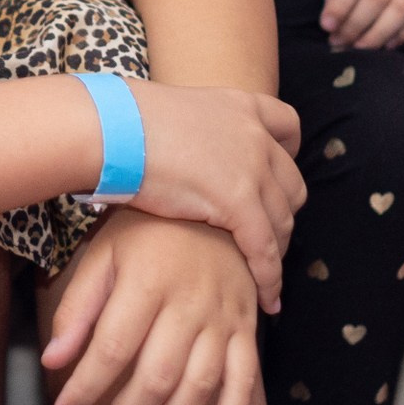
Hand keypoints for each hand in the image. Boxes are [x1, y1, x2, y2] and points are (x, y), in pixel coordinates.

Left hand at [42, 216, 261, 404]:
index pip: (112, 350)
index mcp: (147, 282)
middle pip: (156, 377)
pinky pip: (244, 384)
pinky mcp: (247, 330)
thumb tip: (52, 362)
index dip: (85, 388)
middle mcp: (189, 305)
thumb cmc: (147, 232)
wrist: (213, 205)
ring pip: (198, 389)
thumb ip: (78, 308)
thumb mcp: (103, 255)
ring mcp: (223, 320)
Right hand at [123, 78, 302, 310]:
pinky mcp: (239, 203)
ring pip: (283, 221)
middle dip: (282, 212)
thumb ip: (192, 131)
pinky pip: (266, 250)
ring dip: (277, 250)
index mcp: (238, 105)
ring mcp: (252, 168)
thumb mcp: (173, 113)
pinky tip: (267, 299)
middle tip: (263, 235)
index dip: (286, 154)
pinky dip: (270, 278)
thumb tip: (176, 148)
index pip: (288, 126)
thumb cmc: (123, 123)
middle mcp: (254, 135)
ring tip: (266, 276)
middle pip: (291, 183)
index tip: (275, 174)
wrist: (112, 130)